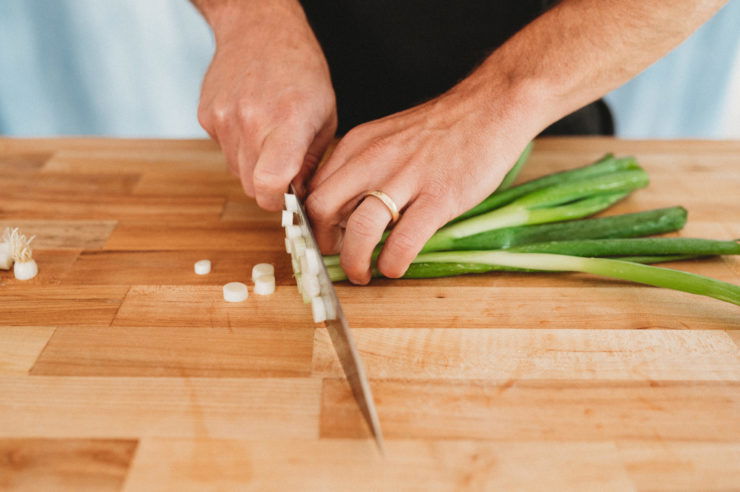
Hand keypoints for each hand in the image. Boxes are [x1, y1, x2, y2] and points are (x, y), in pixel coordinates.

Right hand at [196, 0, 336, 209]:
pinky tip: (251, 120)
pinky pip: (223, 151)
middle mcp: (251, 122)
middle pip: (252, 187)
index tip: (287, 198)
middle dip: (269, 186)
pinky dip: (238, 146)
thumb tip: (300, 198)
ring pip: (236, 172)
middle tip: (285, 163)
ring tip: (268, 134)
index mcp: (288, 122)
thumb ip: (312, 163)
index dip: (277, 202)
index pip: (269, 184)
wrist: (260, 29)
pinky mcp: (207, 116)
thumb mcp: (325, 117)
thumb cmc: (302, 71)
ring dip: (253, 166)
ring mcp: (224, 119)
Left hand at [306, 77, 539, 283]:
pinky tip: (394, 267)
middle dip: (324, 243)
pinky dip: (392, 263)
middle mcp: (373, 160)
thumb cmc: (439, 129)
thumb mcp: (386, 138)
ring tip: (363, 274)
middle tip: (338, 256)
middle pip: (323, 209)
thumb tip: (343, 210)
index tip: (325, 238)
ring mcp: (406, 179)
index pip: (314, 189)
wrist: (490, 107)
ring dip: (354, 261)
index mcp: (357, 145)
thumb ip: (361, 168)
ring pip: (359, 230)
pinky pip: (403, 241)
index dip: (313, 222)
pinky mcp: (439, 197)